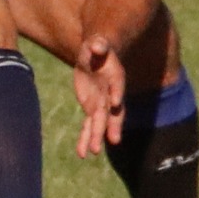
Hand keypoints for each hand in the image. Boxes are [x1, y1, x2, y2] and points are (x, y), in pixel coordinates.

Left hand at [72, 34, 127, 157]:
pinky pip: (88, 125)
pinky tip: (81, 153)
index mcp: (115, 77)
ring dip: (96, 137)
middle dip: (111, 126)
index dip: (116, 93)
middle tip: (112, 140)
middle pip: (112, 112)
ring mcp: (102, 103)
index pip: (117, 86)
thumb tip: (98, 45)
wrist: (96, 58)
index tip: (115, 103)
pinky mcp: (92, 108)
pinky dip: (85, 138)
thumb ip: (98, 45)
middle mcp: (111, 94)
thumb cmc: (97, 48)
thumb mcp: (96, 44)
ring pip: (99, 123)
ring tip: (92, 152)